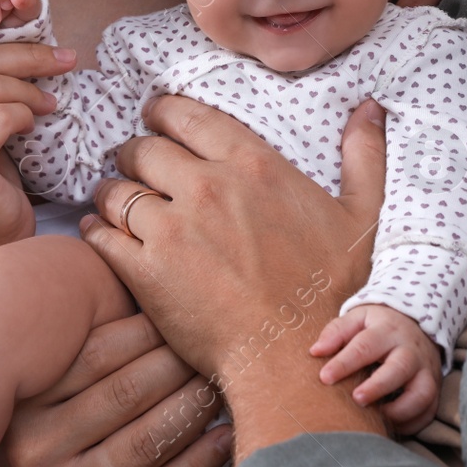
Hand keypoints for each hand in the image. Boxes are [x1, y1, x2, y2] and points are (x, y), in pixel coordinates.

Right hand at [0, 312, 232, 466]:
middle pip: (126, 391)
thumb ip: (6, 314)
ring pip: (147, 437)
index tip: (180, 305)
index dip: (147, 327)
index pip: (96, 352)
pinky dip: (198, 459)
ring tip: (219, 378)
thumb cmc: (30, 422)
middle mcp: (33, 447)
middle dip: (178, 361)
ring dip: (193, 405)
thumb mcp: (9, 374)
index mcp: (19, 402)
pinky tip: (224, 432)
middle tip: (211, 337)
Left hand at [81, 96, 392, 461]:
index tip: (154, 116)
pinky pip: (102, 236)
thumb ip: (363, 156)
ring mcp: (172, 229)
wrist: (294, 357)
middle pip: (143, 149)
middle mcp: (207, 187)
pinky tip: (101, 234)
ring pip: (116, 190)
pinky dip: (97, 231)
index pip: (187, 115)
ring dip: (111, 192)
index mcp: (253, 164)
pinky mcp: (146, 272)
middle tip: (133, 164)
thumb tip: (369, 109)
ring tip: (114, 201)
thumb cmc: (332, 292)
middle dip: (133, 153)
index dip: (162, 111)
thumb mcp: (362, 216)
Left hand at [311, 304, 441, 435]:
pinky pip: (429, 410)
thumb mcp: (358, 319)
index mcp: (387, 331)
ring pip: (422, 392)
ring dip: (400, 410)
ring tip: (377, 418)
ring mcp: (425, 370)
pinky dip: (412, 423)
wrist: (417, 325)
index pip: (365, 346)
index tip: (325, 377)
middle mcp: (410, 350)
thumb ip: (336, 332)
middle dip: (378, 387)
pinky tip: (391, 425)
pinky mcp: (434, 388)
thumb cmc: (379, 326)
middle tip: (356, 399)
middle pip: (399, 368)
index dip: (344, 363)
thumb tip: (315, 352)